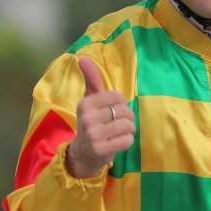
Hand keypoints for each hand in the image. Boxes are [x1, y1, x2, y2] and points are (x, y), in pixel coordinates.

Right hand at [66, 57, 135, 177]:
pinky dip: (127, 141)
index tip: (113, 110)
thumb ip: (91, 80)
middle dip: (127, 118)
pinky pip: (127, 140)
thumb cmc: (91, 122)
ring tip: (118, 133)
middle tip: (117, 124)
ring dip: (129, 130)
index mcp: (85, 104)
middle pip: (125, 111)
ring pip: (128, 125)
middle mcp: (87, 118)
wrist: (83, 153)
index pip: (118, 97)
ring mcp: (93, 135)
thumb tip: (82, 57)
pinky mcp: (101, 150)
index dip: (121, 104)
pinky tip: (117, 142)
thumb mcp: (89, 100)